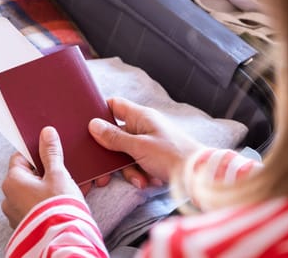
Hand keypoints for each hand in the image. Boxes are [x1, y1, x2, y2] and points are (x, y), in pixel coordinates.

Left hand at [1, 126, 82, 227]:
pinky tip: (65, 202)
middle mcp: (8, 198)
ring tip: (70, 188)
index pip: (20, 157)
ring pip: (33, 192)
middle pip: (27, 175)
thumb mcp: (57, 174)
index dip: (36, 153)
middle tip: (64, 172)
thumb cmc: (58, 205)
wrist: (63, 240)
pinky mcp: (26, 226)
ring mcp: (16, 214)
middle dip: (47, 172)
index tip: (51, 153)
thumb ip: (51, 153)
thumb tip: (46, 133)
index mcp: (12, 181)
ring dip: (50, 188)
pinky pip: (36, 207)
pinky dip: (49, 202)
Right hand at [89, 97, 203, 183]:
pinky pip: (138, 163)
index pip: (114, 105)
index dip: (100, 112)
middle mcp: (144, 126)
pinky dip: (140, 174)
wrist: (199, 177)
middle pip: (116, 135)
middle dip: (111, 154)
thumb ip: (114, 137)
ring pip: (126, 153)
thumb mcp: (138, 147)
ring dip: (129, 170)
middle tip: (102, 170)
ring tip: (139, 180)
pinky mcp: (154, 157)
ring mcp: (149, 142)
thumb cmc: (172, 156)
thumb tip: (93, 124)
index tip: (87, 126)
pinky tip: (148, 181)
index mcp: (141, 116)